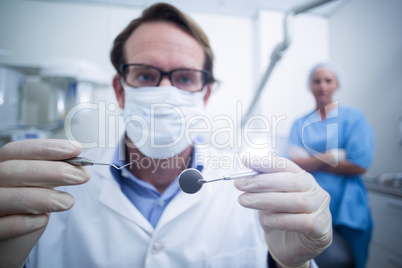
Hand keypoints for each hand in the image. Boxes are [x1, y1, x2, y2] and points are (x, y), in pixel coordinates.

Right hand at [0, 139, 89, 266]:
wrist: (9, 237)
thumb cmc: (26, 204)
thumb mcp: (40, 184)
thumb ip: (54, 173)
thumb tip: (80, 167)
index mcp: (1, 165)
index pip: (17, 150)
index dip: (47, 148)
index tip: (76, 150)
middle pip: (12, 170)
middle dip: (52, 172)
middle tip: (80, 176)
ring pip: (5, 197)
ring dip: (42, 198)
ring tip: (68, 202)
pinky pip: (1, 226)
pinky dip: (23, 223)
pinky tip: (43, 220)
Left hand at [234, 157, 331, 267]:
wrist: (292, 248)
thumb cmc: (281, 218)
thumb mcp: (269, 198)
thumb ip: (262, 185)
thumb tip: (244, 174)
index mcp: (303, 178)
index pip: (286, 165)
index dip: (266, 162)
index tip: (246, 160)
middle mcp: (315, 191)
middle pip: (290, 181)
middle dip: (261, 182)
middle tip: (240, 184)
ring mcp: (321, 210)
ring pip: (295, 201)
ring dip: (266, 200)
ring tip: (244, 201)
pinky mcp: (321, 229)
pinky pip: (302, 222)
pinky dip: (281, 220)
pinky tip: (266, 221)